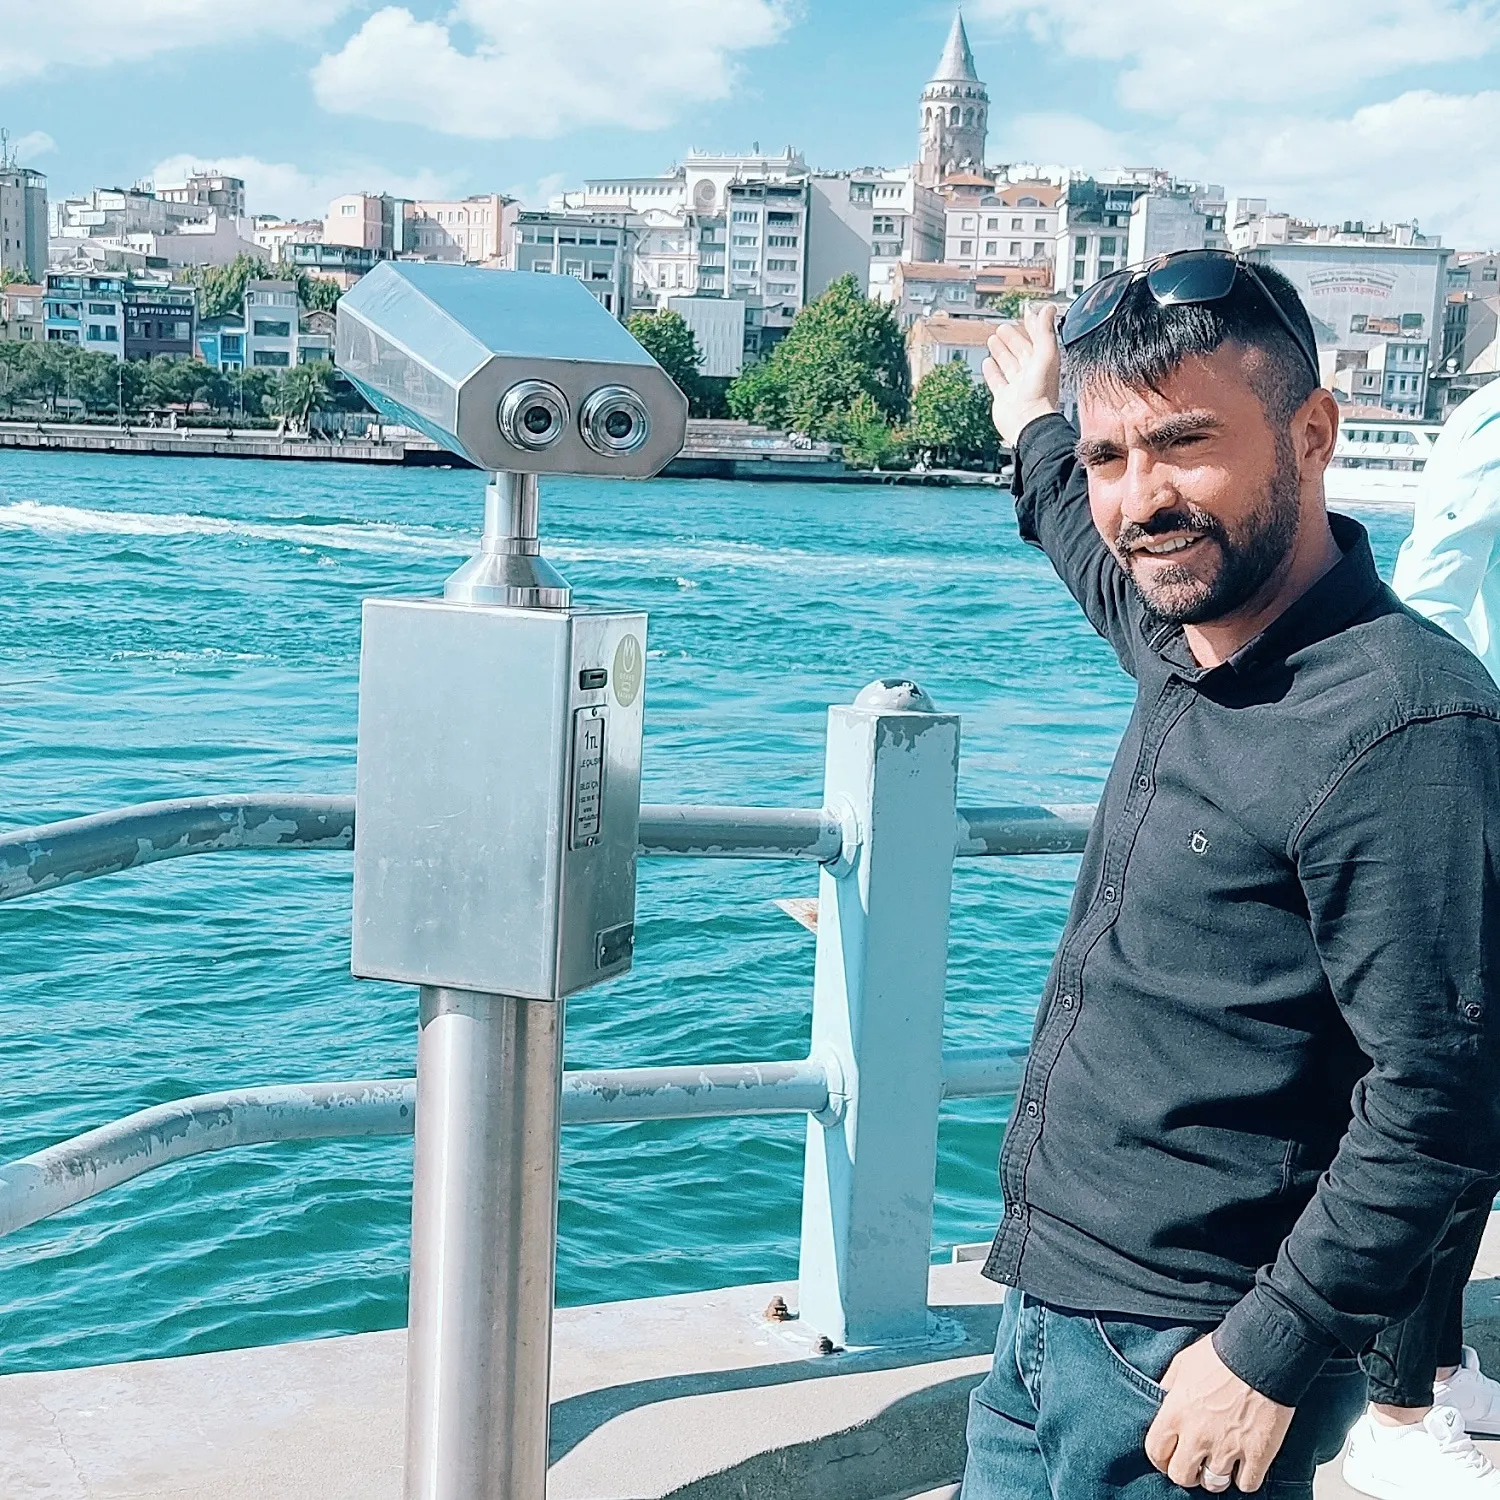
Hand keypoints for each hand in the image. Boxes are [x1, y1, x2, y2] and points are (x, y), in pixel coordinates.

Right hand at [981, 301, 1061, 446]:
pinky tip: (987, 362)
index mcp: (1044, 362)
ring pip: (1008, 364)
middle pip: (1021, 351)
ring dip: (1001, 351)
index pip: (1038, 339)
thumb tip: (1048, 308)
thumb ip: (1045, 331)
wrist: (1028, 422)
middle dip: (1013, 338)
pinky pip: (997, 381)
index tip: (1026, 313)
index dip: (1032, 326)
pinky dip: (992, 370)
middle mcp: (1031, 374)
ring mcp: (1017, 386)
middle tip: (1004, 327)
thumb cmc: (1040, 393)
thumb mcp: (1045, 355)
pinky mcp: (1004, 398)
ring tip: (994, 339)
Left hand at [1144, 1335, 1293, 1492]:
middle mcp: (1198, 1435)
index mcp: (1176, 1412)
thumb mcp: (1183, 1363)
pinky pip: (1246, 1485)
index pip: (1156, 1452)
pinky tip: (1245, 1464)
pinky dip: (1245, 1478)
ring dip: (1215, 1476)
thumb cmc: (1220, 1354)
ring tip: (1220, 1463)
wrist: (1261, 1354)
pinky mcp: (1257, 1454)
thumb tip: (1164, 1400)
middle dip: (1187, 1472)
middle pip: (1182, 1476)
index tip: (1168, 1457)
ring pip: (1214, 1484)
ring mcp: (1228, 1447)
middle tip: (1195, 1463)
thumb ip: (1169, 1386)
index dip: (1161, 1458)